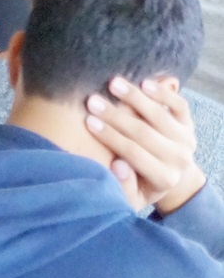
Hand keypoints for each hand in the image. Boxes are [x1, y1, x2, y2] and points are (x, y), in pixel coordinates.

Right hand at [87, 75, 204, 213]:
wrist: (167, 173)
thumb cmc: (139, 183)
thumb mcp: (129, 196)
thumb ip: (122, 186)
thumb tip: (118, 165)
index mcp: (165, 178)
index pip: (134, 153)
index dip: (110, 137)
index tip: (88, 122)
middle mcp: (179, 159)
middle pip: (144, 132)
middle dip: (115, 116)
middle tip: (91, 101)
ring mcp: (186, 139)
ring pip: (160, 115)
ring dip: (134, 98)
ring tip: (112, 84)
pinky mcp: (189, 123)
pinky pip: (178, 104)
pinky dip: (163, 93)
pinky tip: (143, 82)